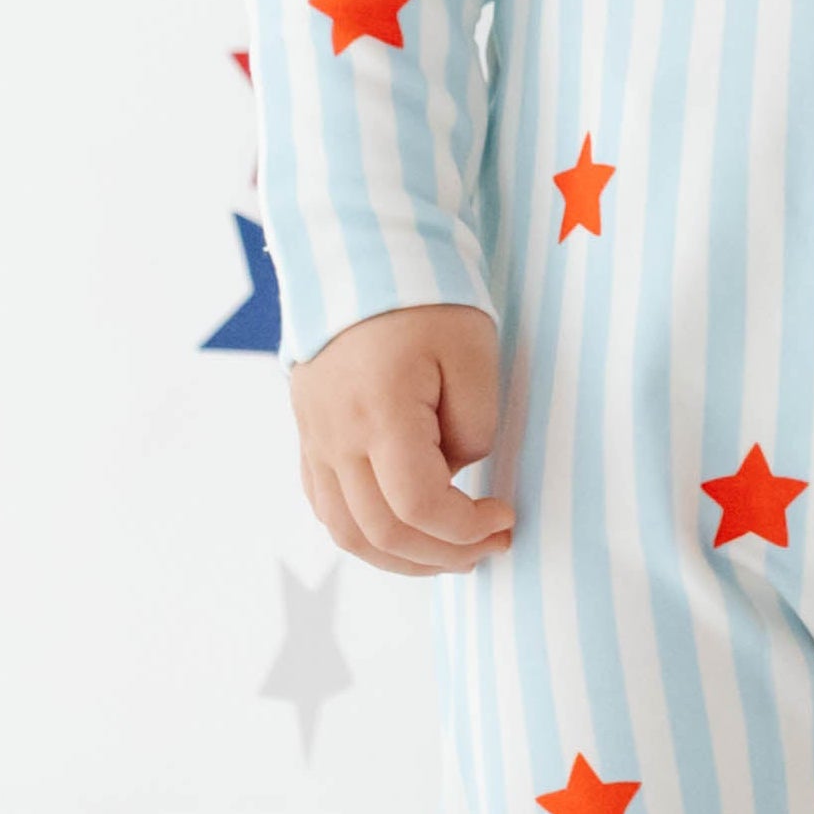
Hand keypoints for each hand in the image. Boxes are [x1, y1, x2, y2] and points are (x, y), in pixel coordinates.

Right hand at [286, 303, 516, 577]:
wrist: (361, 257)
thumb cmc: (426, 300)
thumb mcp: (474, 354)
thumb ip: (473, 427)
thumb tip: (454, 473)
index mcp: (379, 412)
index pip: (419, 507)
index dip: (467, 530)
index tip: (505, 517)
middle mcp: (335, 435)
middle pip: (380, 534)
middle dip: (444, 555)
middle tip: (490, 545)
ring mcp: (314, 438)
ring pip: (345, 532)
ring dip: (403, 557)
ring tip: (450, 551)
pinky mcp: (308, 434)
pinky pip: (326, 506)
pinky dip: (366, 533)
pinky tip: (405, 528)